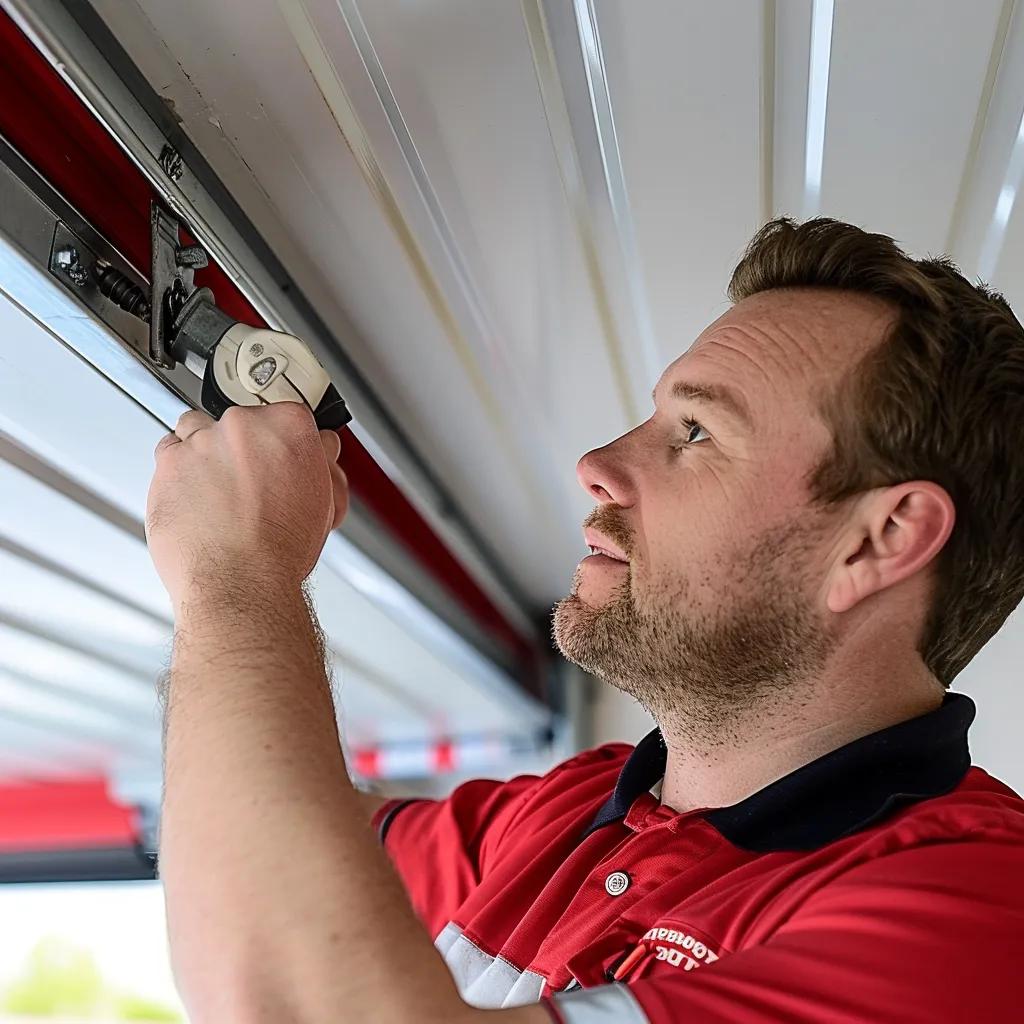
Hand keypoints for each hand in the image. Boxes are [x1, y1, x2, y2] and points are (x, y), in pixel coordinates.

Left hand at [146, 402, 348, 612]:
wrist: (240, 583)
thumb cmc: (280, 551)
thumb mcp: (325, 503)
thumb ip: (319, 464)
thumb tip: (318, 450)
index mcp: (289, 427)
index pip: (287, 414)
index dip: (282, 441)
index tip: (277, 456)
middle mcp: (245, 425)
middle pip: (241, 420)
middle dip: (243, 448)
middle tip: (249, 483)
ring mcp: (203, 441)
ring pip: (200, 429)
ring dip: (206, 452)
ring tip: (217, 489)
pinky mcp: (169, 461)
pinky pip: (169, 450)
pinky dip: (178, 469)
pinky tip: (195, 495)